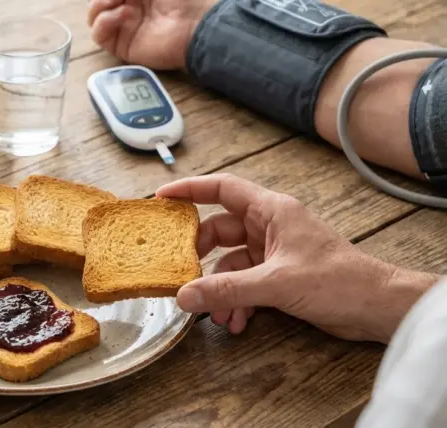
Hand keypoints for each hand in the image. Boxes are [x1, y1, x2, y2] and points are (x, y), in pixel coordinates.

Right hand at [87, 0, 216, 69]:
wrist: (195, 24)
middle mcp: (128, 10)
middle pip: (97, 3)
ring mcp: (123, 28)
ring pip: (94, 17)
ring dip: (100, 5)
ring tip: (117, 2)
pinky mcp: (122, 46)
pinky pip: (98, 34)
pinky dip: (103, 21)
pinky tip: (122, 15)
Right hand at [156, 174, 437, 342]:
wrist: (375, 307)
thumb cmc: (338, 280)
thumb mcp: (275, 284)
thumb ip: (226, 289)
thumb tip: (184, 296)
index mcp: (271, 210)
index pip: (221, 188)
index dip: (189, 190)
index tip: (161, 197)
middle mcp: (270, 226)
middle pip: (219, 231)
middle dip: (200, 256)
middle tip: (182, 273)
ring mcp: (274, 251)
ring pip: (230, 263)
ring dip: (220, 288)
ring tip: (215, 314)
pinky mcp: (279, 274)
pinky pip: (244, 282)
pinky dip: (236, 301)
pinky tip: (236, 322)